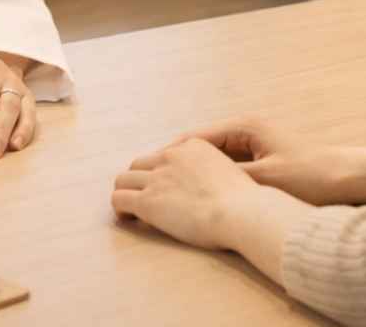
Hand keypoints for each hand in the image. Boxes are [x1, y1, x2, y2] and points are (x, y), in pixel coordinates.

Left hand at [111, 138, 263, 250]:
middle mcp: (172, 156)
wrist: (243, 212)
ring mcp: (158, 178)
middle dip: (138, 180)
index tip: (165, 188)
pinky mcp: (148, 201)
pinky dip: (120, 208)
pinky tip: (128, 218)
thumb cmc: (245, 203)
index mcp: (193, 147)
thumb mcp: (231, 174)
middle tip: (143, 198)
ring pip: (123, 179)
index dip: (160, 173)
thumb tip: (207, 189)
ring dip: (126, 193)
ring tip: (130, 210)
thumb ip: (214, 173)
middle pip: (139, 164)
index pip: (164, 155)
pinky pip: (119, 199)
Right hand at [170, 115, 365, 205]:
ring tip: (170, 189)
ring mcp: (254, 142)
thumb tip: (195, 181)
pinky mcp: (262, 157)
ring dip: (194, 171)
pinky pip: (227, 166)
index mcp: (244, 127)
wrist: (347, 178)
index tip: (150, 171)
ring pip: (212, 157)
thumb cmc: (310, 175)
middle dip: (178, 163)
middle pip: (200, 145)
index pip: (195, 138)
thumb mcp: (264, 179)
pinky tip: (201, 194)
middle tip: (153, 181)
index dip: (170, 155)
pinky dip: (212, 177)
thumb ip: (229, 178)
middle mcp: (246, 129)